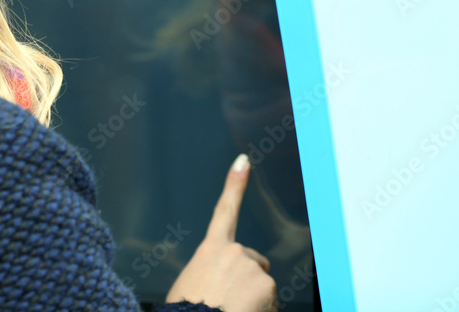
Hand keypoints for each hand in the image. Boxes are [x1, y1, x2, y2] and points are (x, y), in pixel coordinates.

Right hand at [165, 154, 277, 311]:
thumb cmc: (188, 310)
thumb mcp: (191, 283)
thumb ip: (211, 272)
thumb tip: (222, 282)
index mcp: (211, 249)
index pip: (224, 210)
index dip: (234, 184)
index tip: (243, 162)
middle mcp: (234, 252)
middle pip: (253, 263)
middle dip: (248, 281)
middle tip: (230, 302)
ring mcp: (252, 267)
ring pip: (262, 286)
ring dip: (254, 300)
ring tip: (233, 310)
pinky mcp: (266, 285)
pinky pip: (270, 302)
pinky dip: (261, 310)